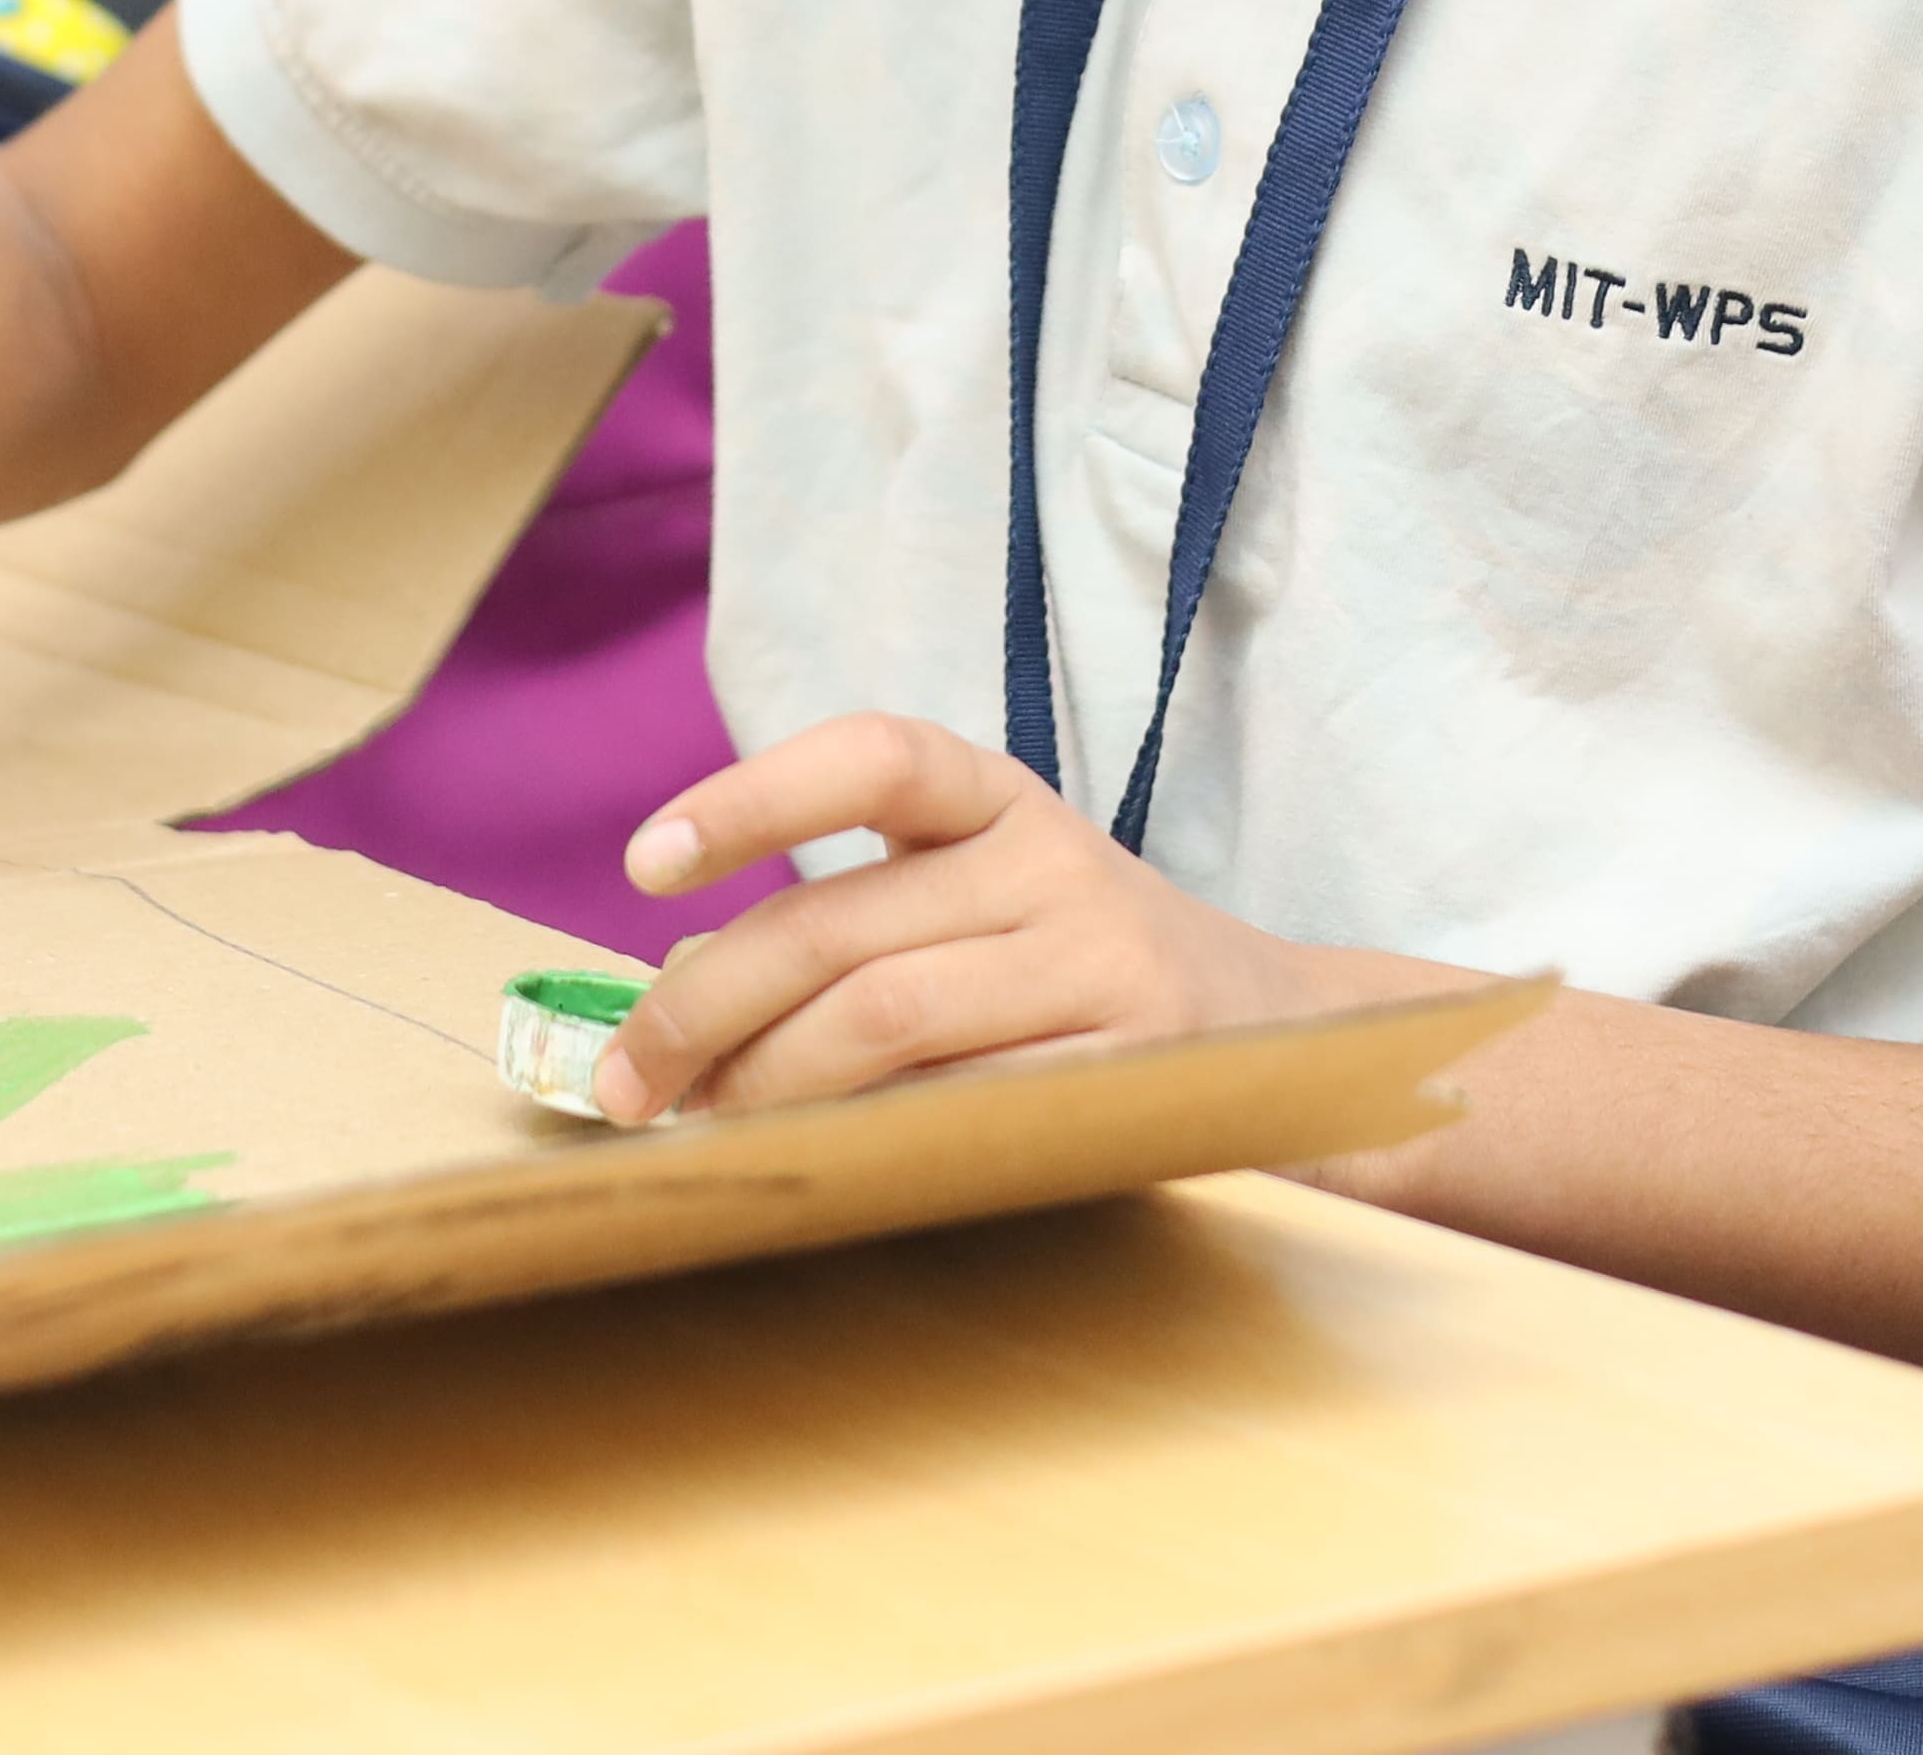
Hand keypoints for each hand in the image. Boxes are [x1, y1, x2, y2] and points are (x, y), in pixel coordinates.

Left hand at [590, 713, 1364, 1122]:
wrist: (1296, 1040)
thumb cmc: (1087, 975)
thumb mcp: (985, 905)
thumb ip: (859, 923)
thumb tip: (677, 985)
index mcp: (1004, 801)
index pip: (872, 757)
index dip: (751, 797)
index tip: (642, 864)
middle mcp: (1054, 863)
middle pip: (838, 925)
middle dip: (703, 1009)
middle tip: (626, 1082)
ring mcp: (1101, 965)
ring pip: (884, 1020)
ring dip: (763, 1086)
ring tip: (699, 1131)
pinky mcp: (1129, 1071)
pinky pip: (961, 1106)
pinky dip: (863, 1138)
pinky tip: (809, 1164)